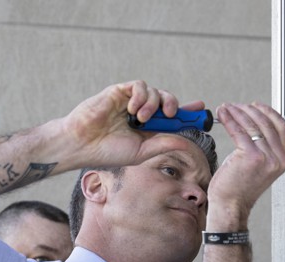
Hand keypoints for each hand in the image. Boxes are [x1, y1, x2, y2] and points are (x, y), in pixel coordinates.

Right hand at [61, 80, 204, 168]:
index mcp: (148, 128)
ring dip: (154, 104)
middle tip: (173, 115)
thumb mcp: (142, 151)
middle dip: (175, 105)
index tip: (201, 109)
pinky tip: (133, 110)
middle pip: (167, 100)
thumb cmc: (108, 151)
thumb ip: (164, 144)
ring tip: (141, 119)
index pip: (172, 116)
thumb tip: (188, 142)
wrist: (83, 144)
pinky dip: (141, 96)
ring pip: (155, 91)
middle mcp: (141, 112)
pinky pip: (139, 86)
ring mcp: (130, 101)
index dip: (187, 111)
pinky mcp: (119, 92)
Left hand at [207, 103, 284, 222]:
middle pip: (267, 123)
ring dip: (238, 112)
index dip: (268, 112)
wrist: (231, 205)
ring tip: (226, 107)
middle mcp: (277, 158)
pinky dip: (230, 119)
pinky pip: (240, 131)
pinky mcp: (251, 157)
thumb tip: (253, 123)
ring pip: (252, 125)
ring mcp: (266, 158)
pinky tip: (223, 114)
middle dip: (249, 110)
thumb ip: (262, 148)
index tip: (255, 105)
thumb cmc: (239, 187)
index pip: (281, 126)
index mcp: (282, 159)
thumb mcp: (258, 166)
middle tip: (236, 105)